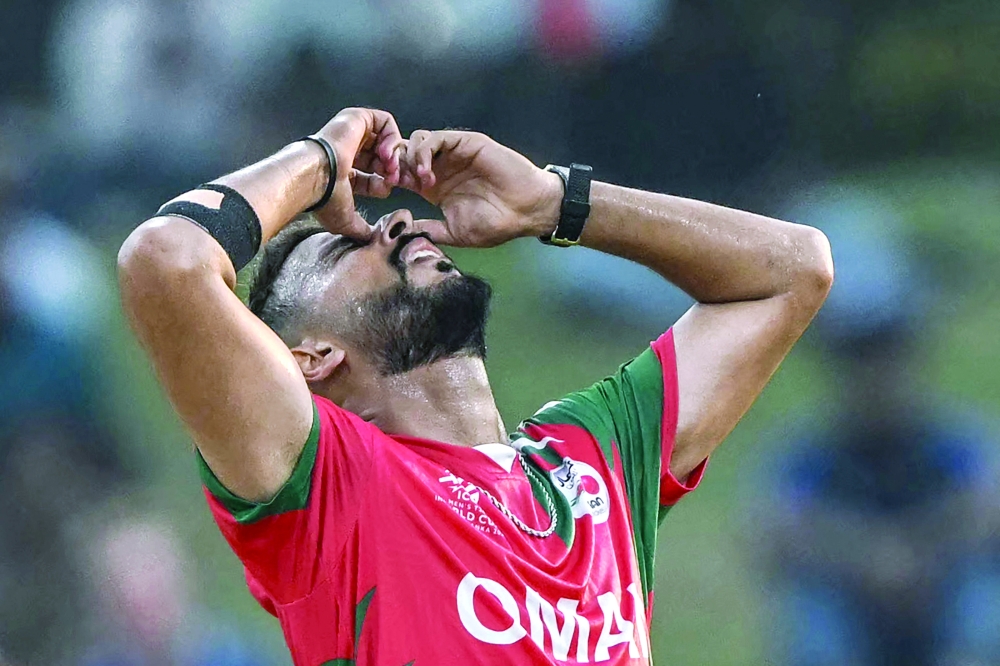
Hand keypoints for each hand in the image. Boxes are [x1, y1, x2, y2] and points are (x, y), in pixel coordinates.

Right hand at [311, 108, 403, 237]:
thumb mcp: (345, 220)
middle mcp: (348, 152)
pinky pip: (384, 122)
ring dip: (394, 156)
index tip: (394, 190)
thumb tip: (370, 238)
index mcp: (344, 172)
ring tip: (391, 169)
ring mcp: (352, 134)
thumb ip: (360, 229)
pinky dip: (392, 138)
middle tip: (404, 181)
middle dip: (397, 170)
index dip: (388, 183)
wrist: (316, 176)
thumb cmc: (326, 198)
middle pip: (383, 159)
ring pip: (385, 141)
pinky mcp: (357, 118)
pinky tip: (386, 154)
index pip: (374, 177)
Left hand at [398, 130, 561, 246]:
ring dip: (409, 158)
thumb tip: (401, 233)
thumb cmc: (496, 223)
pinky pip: (435, 137)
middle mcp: (440, 168)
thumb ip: (429, 229)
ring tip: (418, 181)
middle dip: (393, 163)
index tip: (387, 194)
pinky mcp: (464, 143)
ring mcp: (453, 154)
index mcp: (434, 188)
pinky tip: (426, 172)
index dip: (390, 179)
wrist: (526, 210)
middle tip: (395, 182)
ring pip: (416, 140)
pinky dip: (424, 151)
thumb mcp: (455, 233)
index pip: (402, 174)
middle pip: (404, 153)